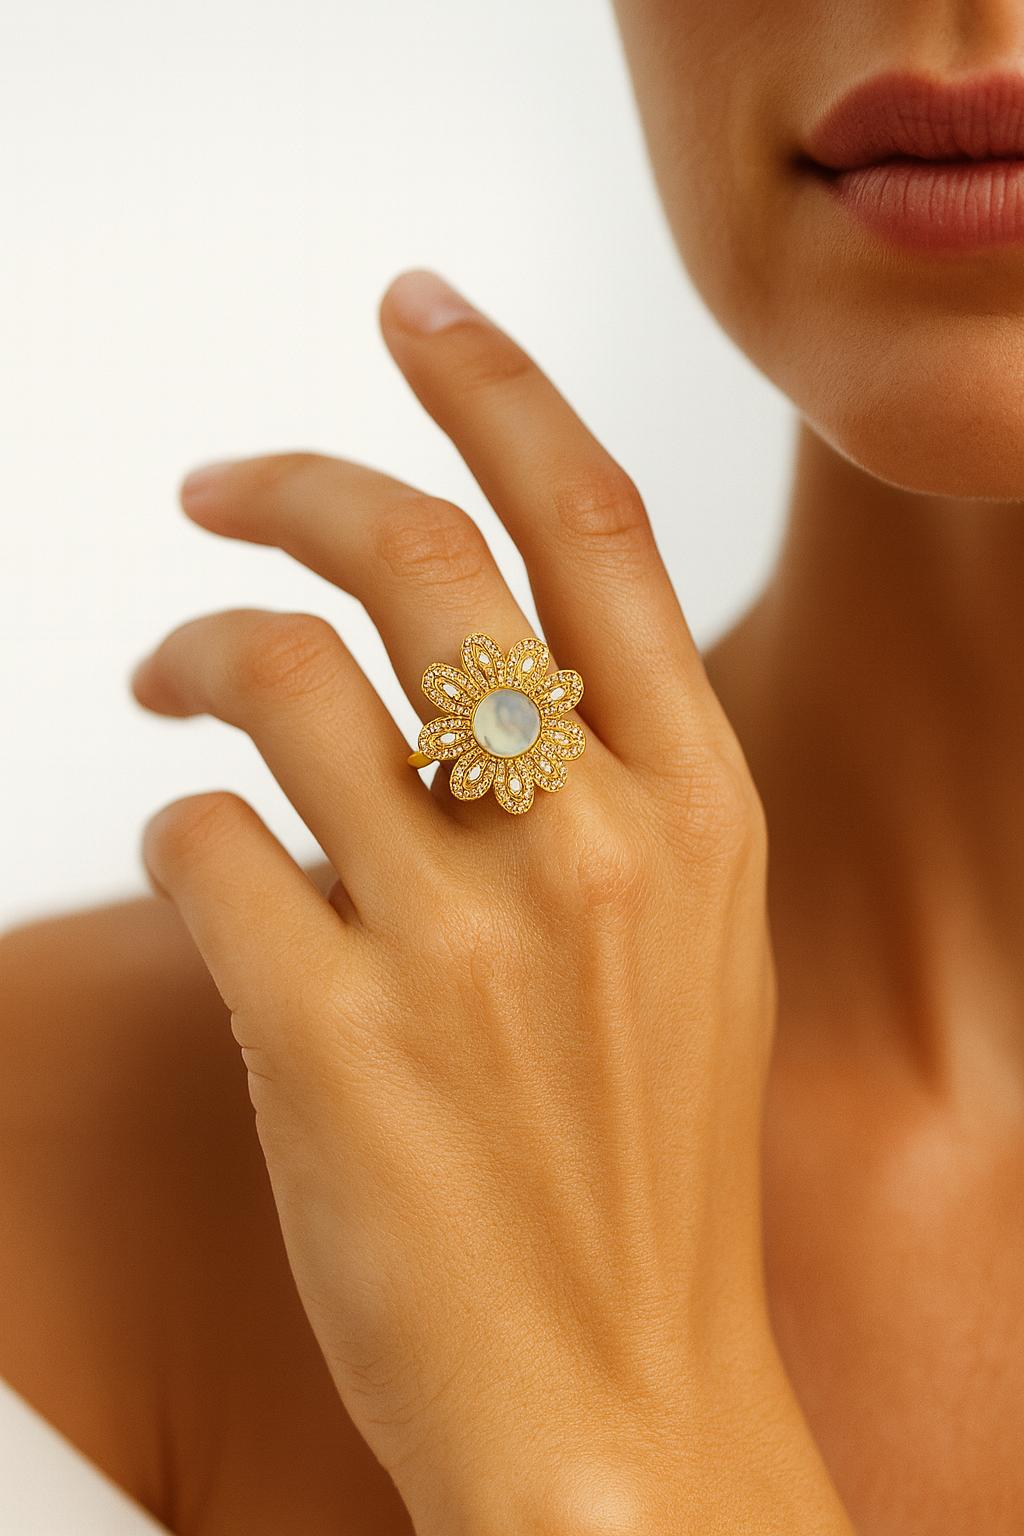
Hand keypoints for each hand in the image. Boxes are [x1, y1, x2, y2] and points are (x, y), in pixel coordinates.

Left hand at [133, 271, 850, 1534]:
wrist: (622, 1403)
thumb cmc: (646, 1164)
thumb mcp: (693, 943)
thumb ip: (613, 791)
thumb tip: (453, 665)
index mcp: (700, 808)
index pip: (590, 524)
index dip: (493, 384)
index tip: (414, 302)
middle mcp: (590, 844)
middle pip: (412, 555)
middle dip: (285, 479)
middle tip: (208, 484)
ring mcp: (461, 937)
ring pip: (276, 676)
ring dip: (193, 650)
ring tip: (165, 675)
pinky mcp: (329, 1033)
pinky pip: (205, 838)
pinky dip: (185, 821)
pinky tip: (208, 862)